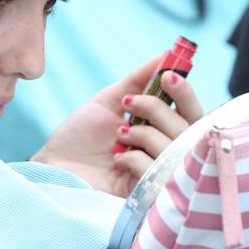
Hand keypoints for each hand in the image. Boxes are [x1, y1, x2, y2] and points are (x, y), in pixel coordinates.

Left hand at [32, 54, 203, 196]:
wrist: (56, 165)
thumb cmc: (81, 136)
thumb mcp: (110, 101)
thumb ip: (139, 80)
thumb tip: (165, 55)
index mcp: (162, 130)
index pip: (192, 112)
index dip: (185, 93)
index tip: (168, 76)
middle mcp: (166, 151)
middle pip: (189, 128)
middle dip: (159, 109)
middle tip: (130, 104)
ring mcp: (159, 173)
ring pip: (173, 147)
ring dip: (141, 133)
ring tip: (119, 135)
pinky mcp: (149, 193)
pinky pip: (156, 169)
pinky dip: (134, 158)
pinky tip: (118, 161)